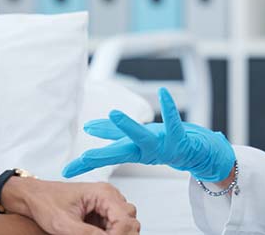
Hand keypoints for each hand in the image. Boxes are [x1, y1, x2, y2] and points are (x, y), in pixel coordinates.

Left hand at [4, 177, 139, 234]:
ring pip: (127, 224)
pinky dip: (111, 234)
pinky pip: (116, 226)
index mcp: (103, 193)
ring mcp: (107, 203)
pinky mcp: (102, 212)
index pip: (125, 219)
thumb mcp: (64, 225)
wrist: (34, 197)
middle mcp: (109, 196)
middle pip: (131, 221)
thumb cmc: (46, 203)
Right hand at [63, 87, 235, 182]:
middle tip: (85, 156)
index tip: (67, 170)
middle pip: (119, 152)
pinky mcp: (178, 137)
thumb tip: (91, 128)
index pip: (104, 158)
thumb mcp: (135, 140)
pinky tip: (164, 93)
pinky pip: (172, 121)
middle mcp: (143, 150)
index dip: (85, 164)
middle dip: (102, 155)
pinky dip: (168, 107)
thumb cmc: (163, 145)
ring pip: (142, 136)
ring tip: (114, 114)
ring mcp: (160, 145)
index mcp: (131, 151)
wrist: (196, 154)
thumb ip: (113, 134)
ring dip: (128, 127)